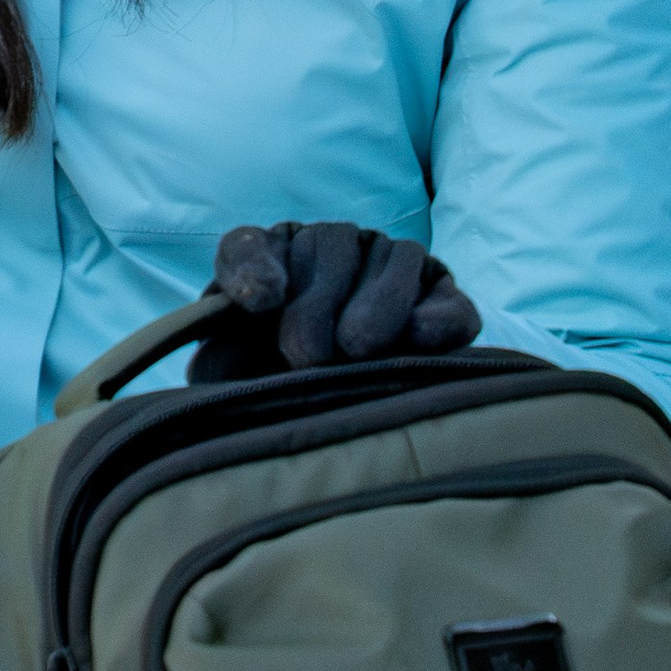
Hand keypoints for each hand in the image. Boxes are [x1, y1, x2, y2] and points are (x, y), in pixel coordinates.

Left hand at [185, 220, 480, 383]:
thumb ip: (221, 362)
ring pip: (395, 258)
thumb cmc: (276, 396)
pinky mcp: (442, 300)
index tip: (258, 303)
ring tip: (357, 348)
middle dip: (316, 303)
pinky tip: (419, 337)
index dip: (250, 269)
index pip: (245, 251)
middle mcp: (332, 249)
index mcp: (267, 264)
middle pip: (328, 246)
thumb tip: (222, 355)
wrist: (336, 424)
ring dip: (376, 303)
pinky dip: (439, 316)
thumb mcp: (238, 384)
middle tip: (307, 356)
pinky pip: (449, 301)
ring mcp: (392, 266)